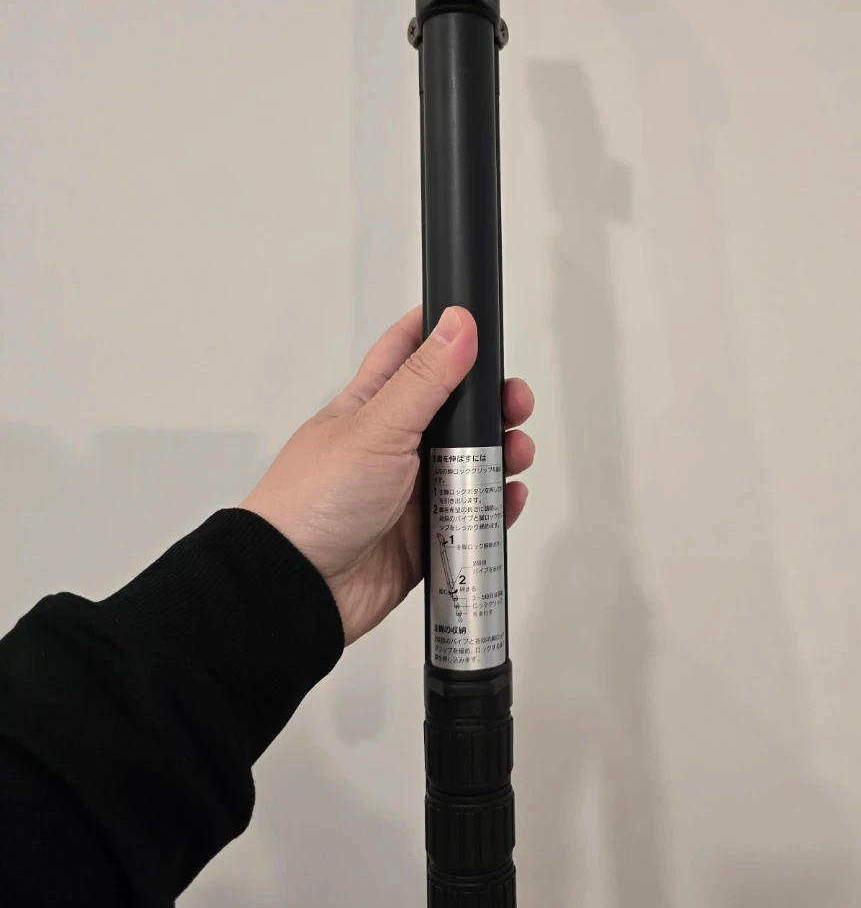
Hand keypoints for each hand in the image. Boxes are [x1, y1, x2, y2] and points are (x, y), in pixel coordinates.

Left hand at [242, 306, 534, 644]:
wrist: (298, 587)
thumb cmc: (313, 502)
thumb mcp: (377, 428)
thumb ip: (424, 379)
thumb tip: (458, 324)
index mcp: (372, 407)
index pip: (408, 353)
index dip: (442, 333)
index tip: (477, 320)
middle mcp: (393, 445)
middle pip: (455, 412)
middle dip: (492, 404)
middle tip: (514, 403)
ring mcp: (410, 492)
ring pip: (470, 464)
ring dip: (501, 455)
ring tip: (515, 454)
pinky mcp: (425, 536)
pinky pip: (472, 517)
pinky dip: (495, 507)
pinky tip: (508, 498)